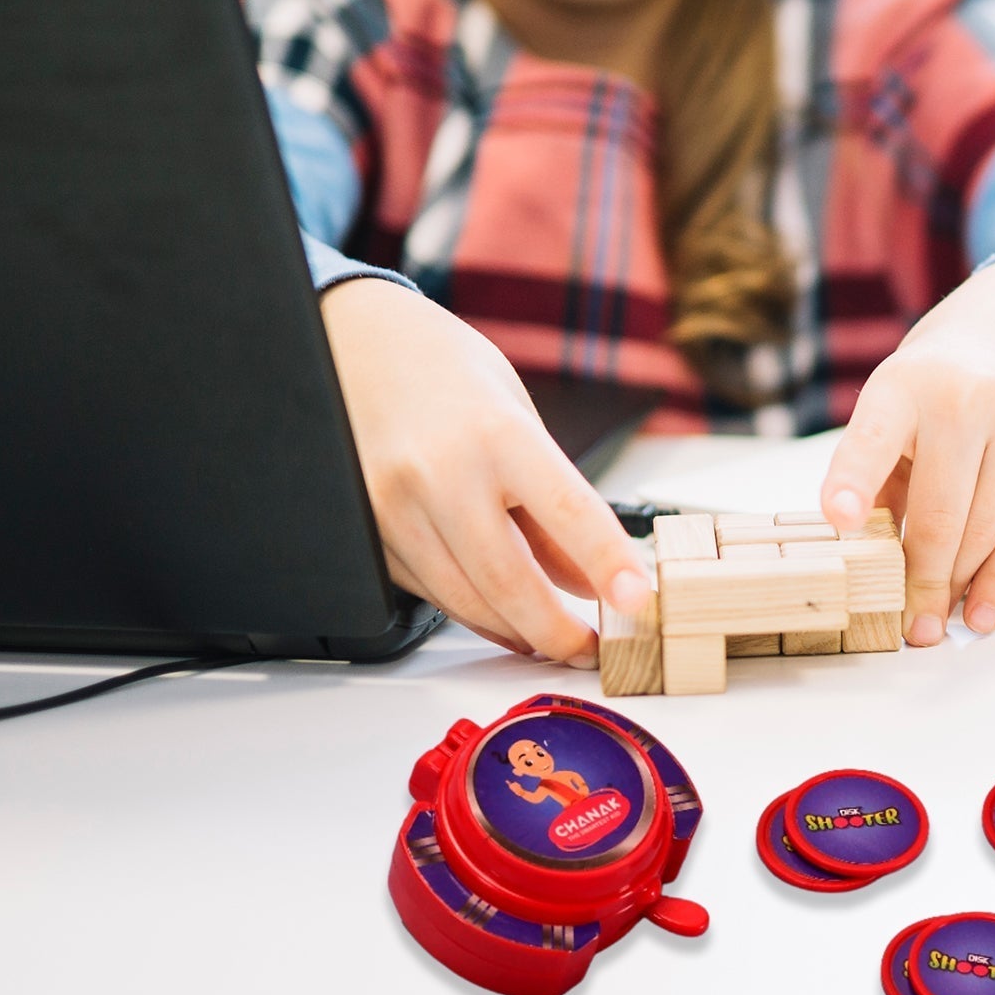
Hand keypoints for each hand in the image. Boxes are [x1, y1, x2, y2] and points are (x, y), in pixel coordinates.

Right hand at [319, 277, 651, 665]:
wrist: (355, 345)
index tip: (639, 602)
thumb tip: (589, 578)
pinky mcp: (369, 532)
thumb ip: (555, 502)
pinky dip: (472, 610)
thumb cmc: (447, 371)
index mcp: (496, 432)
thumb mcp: (520, 417)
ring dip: (517, 632)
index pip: (569, 513)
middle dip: (559, 633)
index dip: (608, 566)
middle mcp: (441, 472)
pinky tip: (499, 612)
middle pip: (510, 582)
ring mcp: (395, 507)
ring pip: (466, 601)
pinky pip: (429, 592)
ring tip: (552, 639)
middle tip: (590, 649)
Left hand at [820, 258, 994, 643]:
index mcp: (904, 385)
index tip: (841, 519)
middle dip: (920, 580)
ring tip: (936, 624)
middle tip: (907, 627)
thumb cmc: (942, 381)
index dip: (854, 480)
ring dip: (958, 587)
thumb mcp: (894, 405)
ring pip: (987, 531)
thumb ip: (878, 473)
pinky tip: (981, 613)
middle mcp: (966, 399)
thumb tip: (865, 553)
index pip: (873, 438)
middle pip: (941, 513)